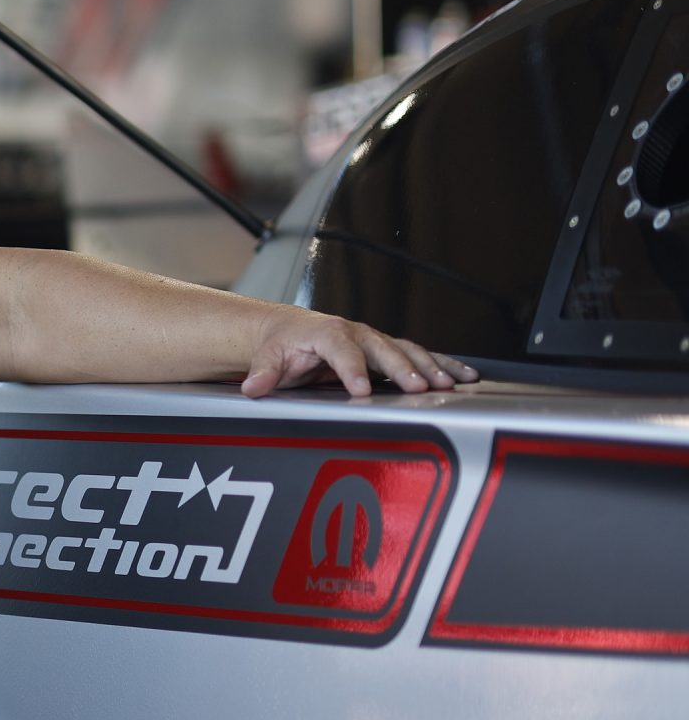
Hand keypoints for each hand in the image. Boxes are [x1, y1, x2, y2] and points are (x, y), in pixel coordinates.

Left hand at [241, 306, 478, 398]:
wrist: (290, 329)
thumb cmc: (283, 344)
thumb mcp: (268, 358)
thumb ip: (264, 373)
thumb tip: (253, 387)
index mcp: (327, 333)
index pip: (342, 352)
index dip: (352, 371)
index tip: (361, 390)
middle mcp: (356, 333)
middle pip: (383, 350)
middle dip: (403, 369)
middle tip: (420, 388)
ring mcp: (375, 340)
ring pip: (408, 351)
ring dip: (432, 367)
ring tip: (453, 384)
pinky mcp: (388, 349)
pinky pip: (419, 355)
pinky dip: (444, 364)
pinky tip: (466, 376)